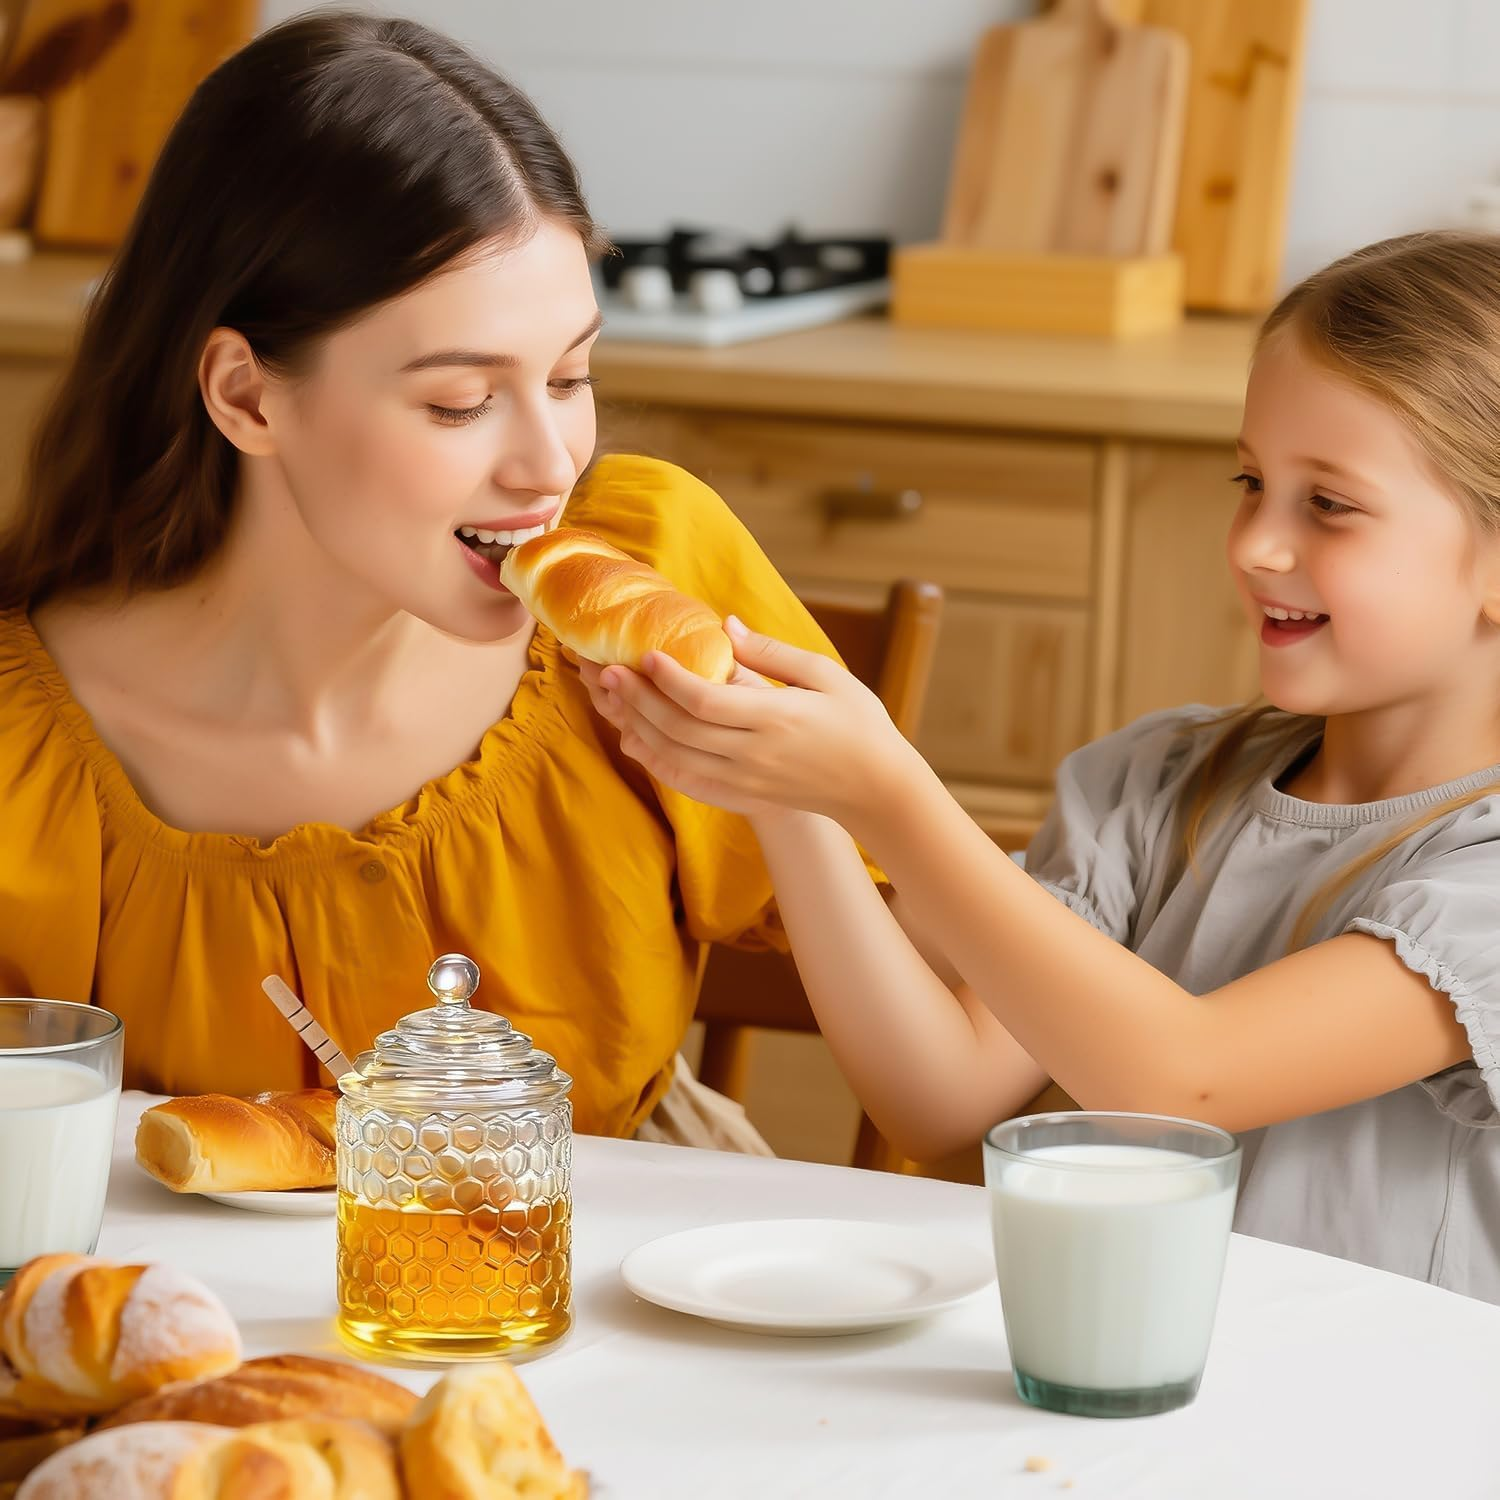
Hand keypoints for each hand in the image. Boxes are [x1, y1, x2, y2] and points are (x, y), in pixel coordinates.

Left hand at [579, 617, 920, 822]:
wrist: (876, 790)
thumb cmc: (859, 724)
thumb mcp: (827, 676)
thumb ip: (773, 652)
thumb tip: (725, 625)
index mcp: (776, 719)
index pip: (706, 701)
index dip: (669, 679)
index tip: (646, 653)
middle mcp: (753, 755)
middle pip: (679, 729)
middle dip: (638, 699)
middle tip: (608, 669)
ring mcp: (744, 780)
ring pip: (674, 757)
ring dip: (638, 726)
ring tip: (612, 696)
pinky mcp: (741, 795)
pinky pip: (685, 780)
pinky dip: (654, 759)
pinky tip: (635, 736)